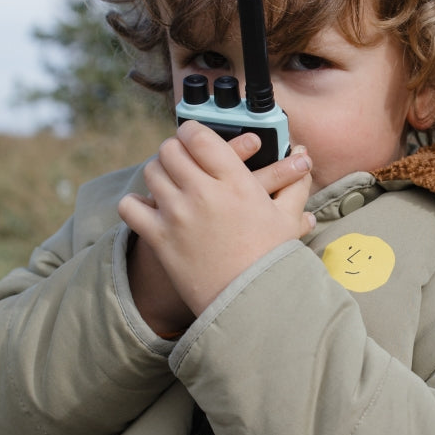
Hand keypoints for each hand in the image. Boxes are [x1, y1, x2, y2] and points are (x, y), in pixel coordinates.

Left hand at [119, 123, 314, 330]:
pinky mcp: (159, 238)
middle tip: (180, 157)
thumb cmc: (272, 261)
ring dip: (158, 172)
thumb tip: (303, 157)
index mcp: (235, 182)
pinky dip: (135, 204)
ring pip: (152, 173)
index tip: (194, 137)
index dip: (192, 131)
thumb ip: (296, 184)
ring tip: (168, 181)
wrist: (250, 303)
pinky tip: (147, 207)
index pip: (199, 137)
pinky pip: (131, 207)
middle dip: (174, 150)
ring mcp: (178, 214)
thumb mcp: (287, 219)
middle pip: (170, 150)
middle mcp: (203, 192)